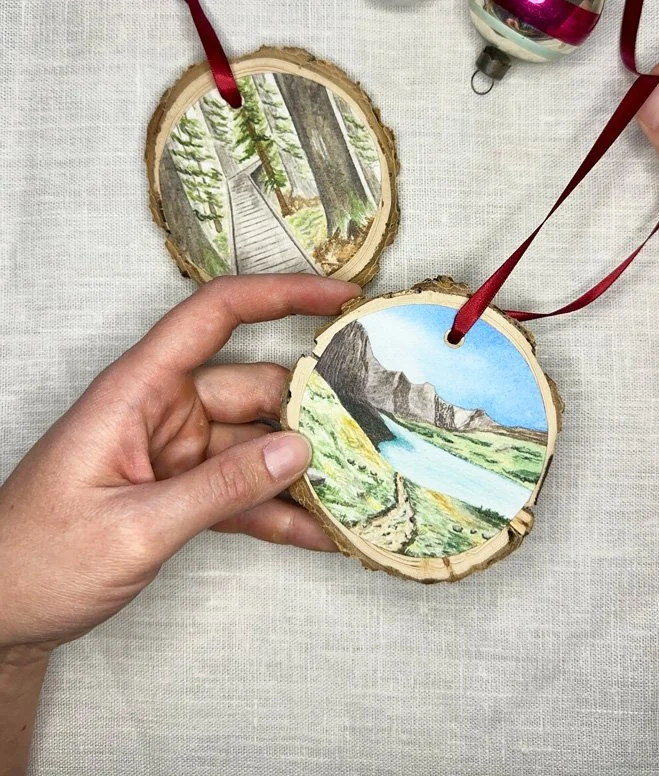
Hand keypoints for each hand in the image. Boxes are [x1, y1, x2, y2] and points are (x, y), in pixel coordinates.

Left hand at [0, 275, 359, 652]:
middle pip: (255, 388)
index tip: (341, 297)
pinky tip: (316, 531)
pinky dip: (278, 509)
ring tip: (356, 491)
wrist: (2, 612)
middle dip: (311, 410)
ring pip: (257, 443)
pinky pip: (243, 489)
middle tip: (372, 431)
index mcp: (138, 389)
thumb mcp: (134, 527)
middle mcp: (163, 409)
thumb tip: (298, 449)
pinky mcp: (183, 489)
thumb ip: (221, 488)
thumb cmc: (37, 558)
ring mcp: (176, 449)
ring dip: (301, 470)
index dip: (280, 295)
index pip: (214, 314)